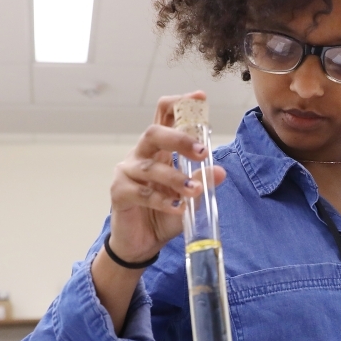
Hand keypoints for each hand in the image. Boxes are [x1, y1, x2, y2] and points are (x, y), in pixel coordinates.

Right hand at [108, 91, 226, 262]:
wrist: (143, 243)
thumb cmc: (165, 214)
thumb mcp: (190, 197)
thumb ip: (202, 182)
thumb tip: (220, 171)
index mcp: (159, 150)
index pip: (164, 117)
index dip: (180, 104)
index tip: (200, 98)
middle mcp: (141, 155)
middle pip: (153, 133)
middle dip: (179, 138)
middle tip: (202, 152)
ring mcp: (127, 173)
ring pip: (150, 167)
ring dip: (176, 179)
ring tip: (194, 191)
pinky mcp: (119, 192)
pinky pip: (142, 193)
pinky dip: (163, 201)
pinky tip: (178, 208)